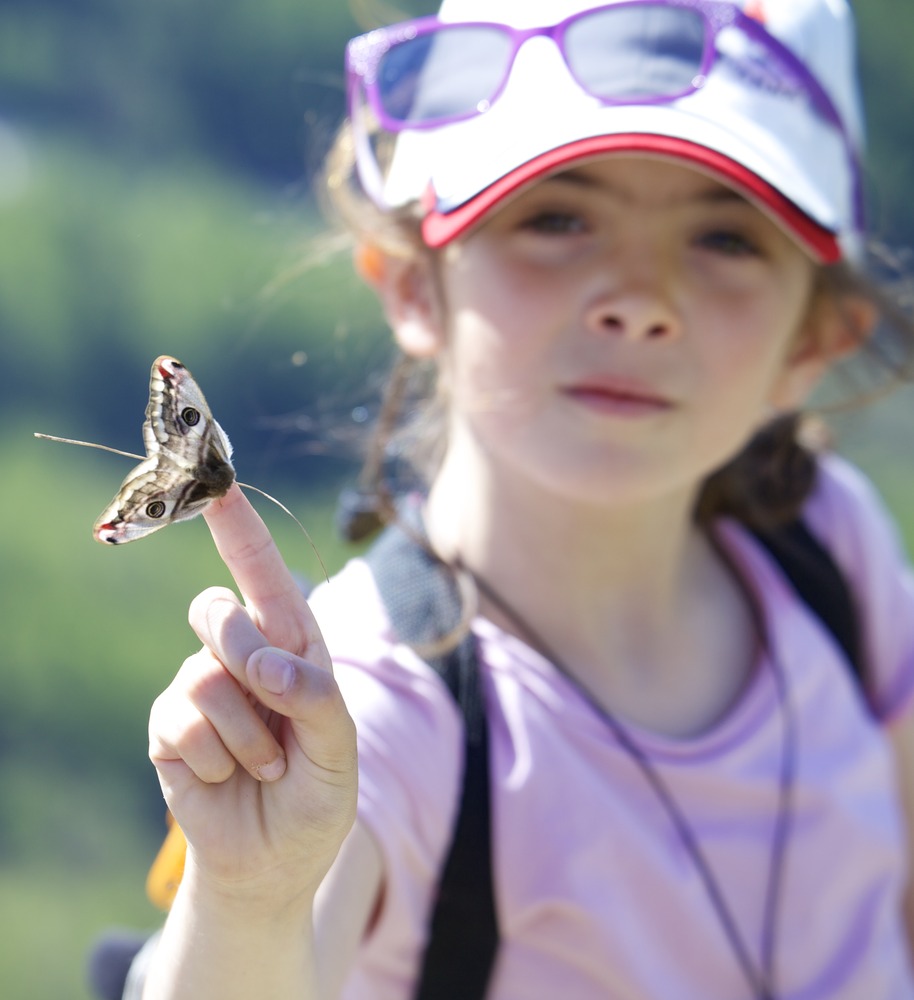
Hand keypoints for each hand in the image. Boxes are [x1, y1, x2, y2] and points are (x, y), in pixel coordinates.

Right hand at [148, 484, 356, 907]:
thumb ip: (315, 696)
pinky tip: (227, 778)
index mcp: (293, 644)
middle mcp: (244, 654)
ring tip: (266, 765)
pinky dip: (215, 758)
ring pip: (204, 672)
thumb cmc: (318, 796)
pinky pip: (180, 720)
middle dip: (245, 654)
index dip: (240, 529)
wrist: (276, 863)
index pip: (264, 575)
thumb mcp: (340, 750)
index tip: (218, 482)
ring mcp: (201, 686)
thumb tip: (264, 662)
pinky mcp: (170, 725)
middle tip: (277, 706)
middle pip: (218, 609)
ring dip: (246, 733)